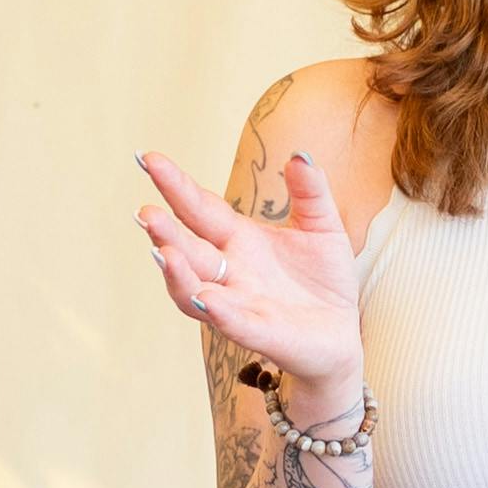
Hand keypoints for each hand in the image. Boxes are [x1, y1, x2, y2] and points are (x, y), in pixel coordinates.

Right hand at [134, 145, 363, 408]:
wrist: (342, 333)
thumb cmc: (322, 279)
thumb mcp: (322, 226)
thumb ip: (310, 192)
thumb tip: (299, 155)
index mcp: (238, 239)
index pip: (200, 208)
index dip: (175, 185)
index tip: (148, 158)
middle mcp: (229, 271)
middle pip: (189, 249)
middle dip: (165, 232)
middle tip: (146, 213)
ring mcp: (240, 304)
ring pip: (195, 290)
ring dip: (178, 274)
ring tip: (163, 253)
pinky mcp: (261, 333)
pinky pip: (234, 323)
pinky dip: (219, 312)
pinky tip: (207, 299)